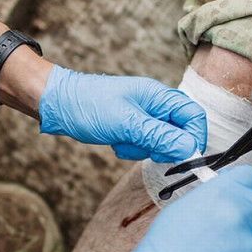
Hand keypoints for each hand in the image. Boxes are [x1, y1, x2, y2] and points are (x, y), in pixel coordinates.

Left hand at [38, 66, 207, 162]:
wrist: (57, 105)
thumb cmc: (89, 107)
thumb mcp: (127, 124)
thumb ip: (160, 136)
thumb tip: (190, 148)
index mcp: (159, 95)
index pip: (193, 116)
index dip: (194, 137)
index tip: (184, 156)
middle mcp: (155, 104)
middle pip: (179, 132)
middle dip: (162, 146)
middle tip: (144, 148)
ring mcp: (143, 116)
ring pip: (161, 142)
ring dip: (143, 148)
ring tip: (121, 142)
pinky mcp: (132, 126)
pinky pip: (144, 144)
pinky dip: (132, 148)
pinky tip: (115, 143)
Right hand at [127, 166, 251, 251]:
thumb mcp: (183, 210)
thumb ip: (213, 197)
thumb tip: (228, 196)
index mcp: (223, 193)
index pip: (251, 177)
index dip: (243, 188)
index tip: (239, 196)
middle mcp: (242, 214)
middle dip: (250, 214)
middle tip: (230, 230)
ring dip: (248, 244)